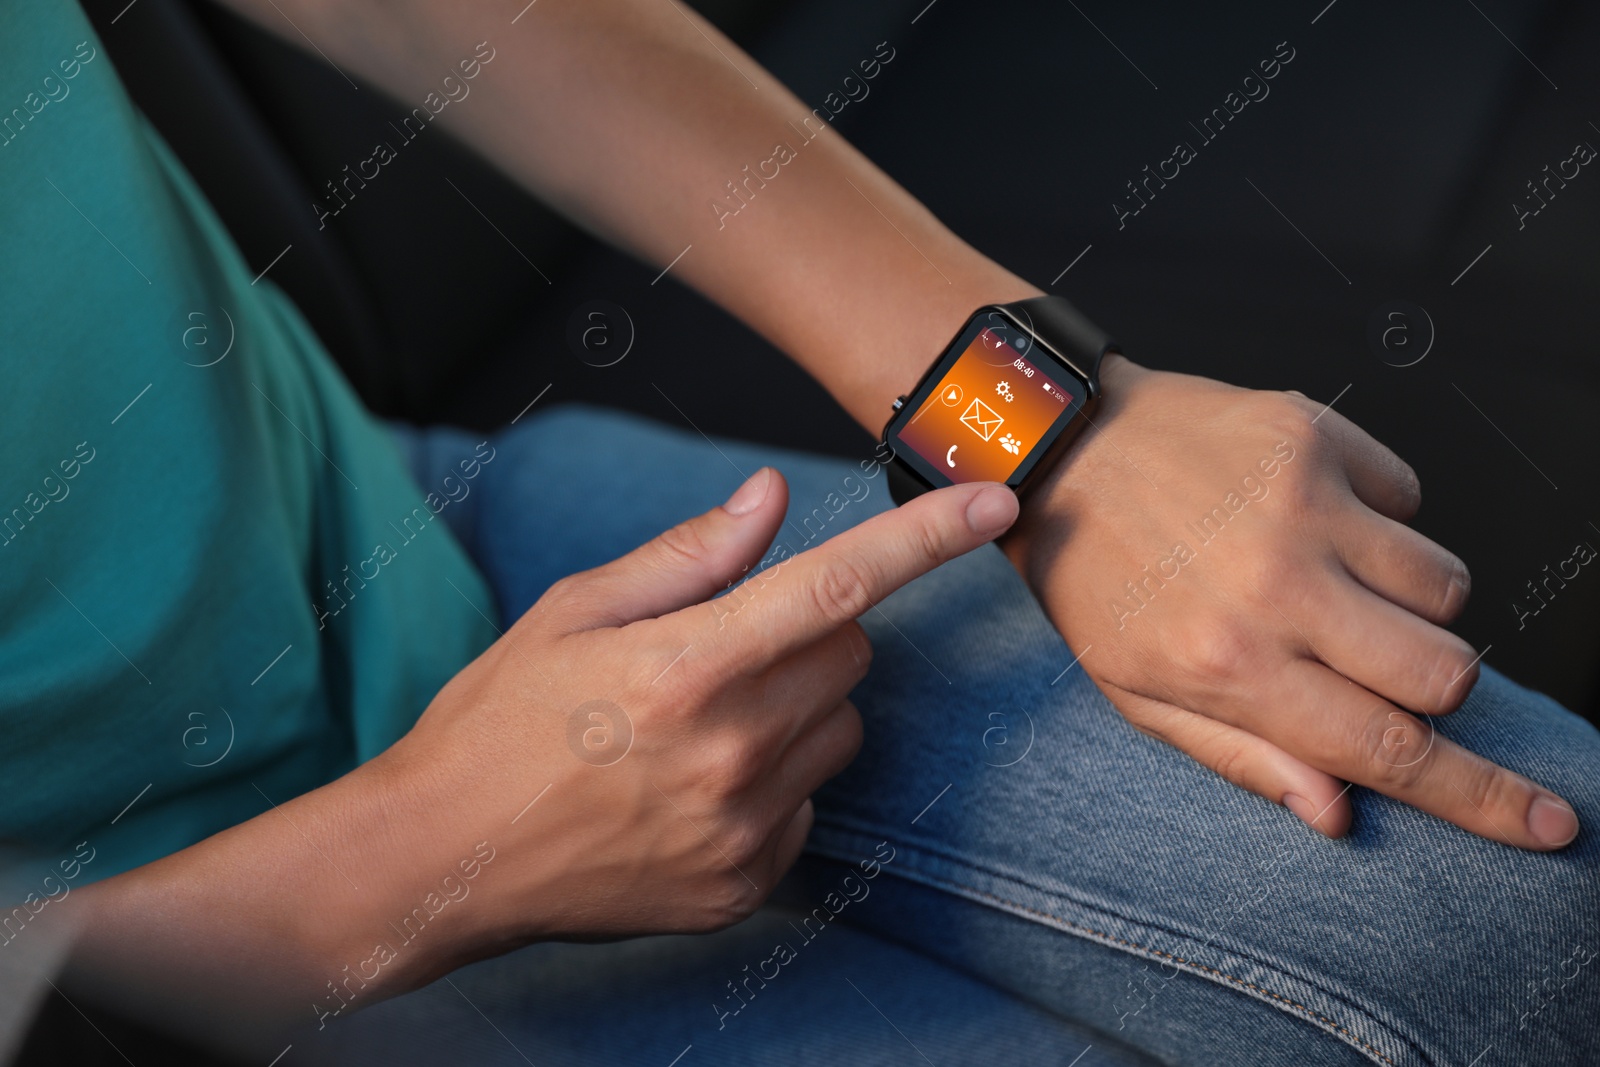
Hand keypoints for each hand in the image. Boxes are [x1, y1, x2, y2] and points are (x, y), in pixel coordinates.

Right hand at [381, 467, 1018, 957]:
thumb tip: (770, 498)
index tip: (995, 501)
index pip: (838, 585)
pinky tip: (699, 784)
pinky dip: (777, 783)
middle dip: (814, 632)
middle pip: (851, 656)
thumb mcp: (573, 612)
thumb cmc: (496, 722)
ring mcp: (742, 828)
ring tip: (706, 720)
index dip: (926, 536)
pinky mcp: (742, 884)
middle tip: (730, 644)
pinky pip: (810, 806)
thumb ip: (687, 555)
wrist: (440, 860)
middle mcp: (730, 750)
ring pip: (840, 730)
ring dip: (801, 707)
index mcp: (688, 666)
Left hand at [1003, 356, 1578, 849]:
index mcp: (1229, 664)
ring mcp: (1302, 503)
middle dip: (1434, 686)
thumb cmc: (1093, 576)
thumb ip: (1242, 755)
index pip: (1388, 750)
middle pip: (1446, 670)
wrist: (1059, 447)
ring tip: (1326, 582)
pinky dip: (1380, 518)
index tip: (1550, 820)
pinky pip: (1412, 497)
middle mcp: (1275, 586)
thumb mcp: (1135, 691)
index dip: (1484, 797)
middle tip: (1368, 663)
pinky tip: (1307, 515)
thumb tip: (1340, 811)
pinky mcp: (1315, 433)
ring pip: (1447, 584)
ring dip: (1408, 602)